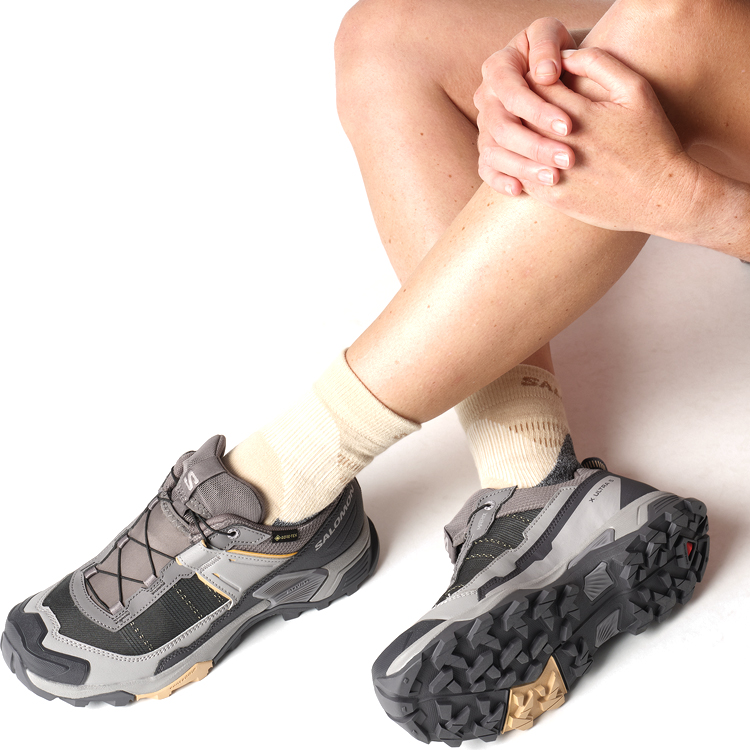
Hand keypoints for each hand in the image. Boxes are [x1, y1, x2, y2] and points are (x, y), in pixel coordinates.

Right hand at [474, 17, 580, 195]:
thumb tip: (544, 74)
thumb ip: (546, 43)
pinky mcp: (489, 149)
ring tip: (554, 178)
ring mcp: (485, 127)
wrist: (556, 74)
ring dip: (523, 168)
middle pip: (503, 128)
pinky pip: (486, 169)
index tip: (569, 126)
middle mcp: (486, 100)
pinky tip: (520, 190)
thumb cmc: (557, 52)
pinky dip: (499, 181)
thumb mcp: (552, 34)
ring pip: (494, 152)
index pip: (512, 93)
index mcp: (497, 69)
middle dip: (536, 146)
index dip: (538, 111)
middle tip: (568, 159)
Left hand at [519, 47, 699, 236]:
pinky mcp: (552, 198)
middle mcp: (561, 145)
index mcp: (579, 114)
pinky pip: (520, 176)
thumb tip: (562, 57)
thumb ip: (599, 64)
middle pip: (520, 117)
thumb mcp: (635, 91)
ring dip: (516, 137)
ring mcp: (554, 174)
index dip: (534, 79)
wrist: (660, 196)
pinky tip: (532, 156)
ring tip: (528, 129)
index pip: (536, 86)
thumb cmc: (651, 139)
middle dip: (520, 107)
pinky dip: (520, 164)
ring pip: (514, 149)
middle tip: (527, 103)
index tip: (541, 80)